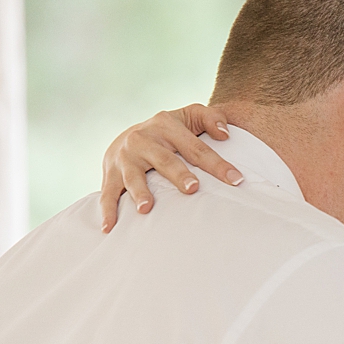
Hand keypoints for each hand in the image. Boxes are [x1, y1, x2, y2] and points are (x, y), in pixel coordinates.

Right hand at [99, 104, 243, 233]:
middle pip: (164, 160)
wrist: (129, 136)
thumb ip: (211, 118)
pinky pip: (108, 193)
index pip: (196, 148)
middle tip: (192, 189)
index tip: (236, 180)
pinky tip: (111, 228)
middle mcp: (143, 139)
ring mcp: (125, 158)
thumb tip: (226, 134)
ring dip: (139, 192)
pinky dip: (108, 210)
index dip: (217, 164)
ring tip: (146, 208)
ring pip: (133, 176)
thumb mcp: (190, 116)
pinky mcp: (110, 174)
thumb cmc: (170, 131)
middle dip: (178, 174)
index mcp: (166, 125)